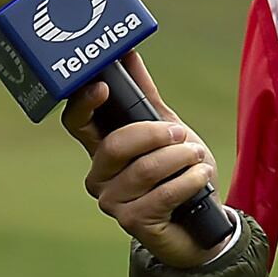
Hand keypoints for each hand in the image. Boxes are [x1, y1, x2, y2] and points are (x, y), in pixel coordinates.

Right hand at [61, 50, 230, 267]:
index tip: (103, 87)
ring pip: (145, 168)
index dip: (84, 104)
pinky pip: (165, 193)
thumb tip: (129, 53)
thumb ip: (146, 96)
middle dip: (156, 134)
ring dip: (182, 157)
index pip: (76, 123)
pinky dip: (191, 179)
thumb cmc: (179, 172)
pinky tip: (201, 176)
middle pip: (115, 145)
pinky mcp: (132, 223)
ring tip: (196, 157)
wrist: (201, 221)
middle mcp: (99, 176)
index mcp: (102, 148)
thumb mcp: (166, 129)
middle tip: (181, 133)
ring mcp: (113, 201)